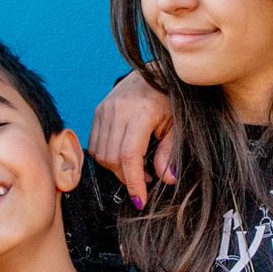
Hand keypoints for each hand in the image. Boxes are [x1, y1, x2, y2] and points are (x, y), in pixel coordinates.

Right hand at [88, 71, 175, 209]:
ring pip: (100, 153)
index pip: (129, 156)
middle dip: (126, 177)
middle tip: (145, 180)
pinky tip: (123, 156)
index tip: (140, 200)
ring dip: (116, 168)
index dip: (134, 182)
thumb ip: (170, 152)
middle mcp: (118, 109)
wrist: (157, 72)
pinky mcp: (98, 110)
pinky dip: (106, 157)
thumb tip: (167, 179)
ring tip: (136, 167)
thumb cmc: (171, 99)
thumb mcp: (177, 126)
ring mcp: (105, 109)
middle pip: (112, 158)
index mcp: (141, 112)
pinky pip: (95, 144)